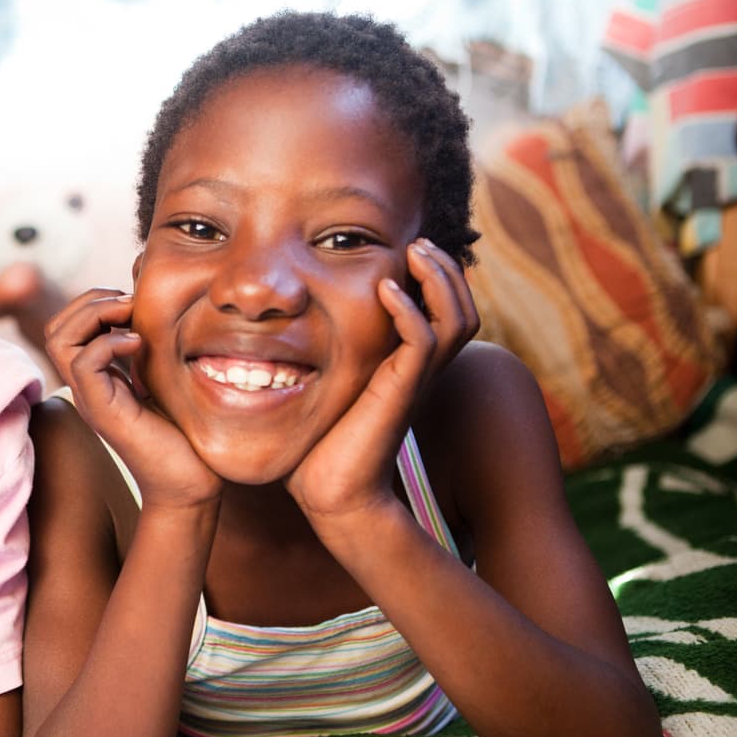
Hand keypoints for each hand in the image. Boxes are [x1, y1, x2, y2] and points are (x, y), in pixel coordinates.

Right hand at [45, 288, 220, 511]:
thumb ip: (154, 352)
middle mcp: (87, 387)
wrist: (191, 486)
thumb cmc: (187, 436)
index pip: (67, 327)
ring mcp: (91, 399)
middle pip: (55, 328)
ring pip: (59, 340)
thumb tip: (157, 312)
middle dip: (89, 301)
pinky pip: (84, 363)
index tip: (134, 304)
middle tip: (130, 304)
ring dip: (94, 314)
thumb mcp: (167, 380)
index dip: (94, 302)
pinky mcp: (104, 412)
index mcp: (99, 378)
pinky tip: (140, 344)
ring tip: (131, 317)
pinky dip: (109, 342)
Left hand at [288, 238, 478, 523]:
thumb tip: (275, 328)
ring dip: (439, 279)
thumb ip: (314, 356)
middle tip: (419, 241)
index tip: (404, 247)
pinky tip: (385, 289)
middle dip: (445, 268)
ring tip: (414, 250)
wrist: (330, 495)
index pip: (441, 309)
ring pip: (456, 317)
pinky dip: (409, 311)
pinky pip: (424, 341)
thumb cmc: (317, 446)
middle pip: (461, 307)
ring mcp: (414, 380)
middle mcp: (418, 369)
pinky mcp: (400, 391)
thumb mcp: (320, 388)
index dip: (434, 276)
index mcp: (405, 364)